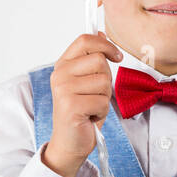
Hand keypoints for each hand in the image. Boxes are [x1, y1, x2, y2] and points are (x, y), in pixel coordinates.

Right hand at [44, 33, 123, 176]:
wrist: (70, 142)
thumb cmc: (82, 112)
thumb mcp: (87, 81)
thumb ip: (91, 58)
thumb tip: (101, 33)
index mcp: (63, 65)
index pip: (85, 40)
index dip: (106, 45)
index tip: (116, 56)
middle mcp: (60, 75)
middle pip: (100, 60)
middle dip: (106, 80)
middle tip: (94, 95)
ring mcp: (63, 90)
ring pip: (104, 81)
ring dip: (104, 98)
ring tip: (91, 106)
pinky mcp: (71, 106)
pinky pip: (103, 101)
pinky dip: (102, 112)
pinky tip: (90, 117)